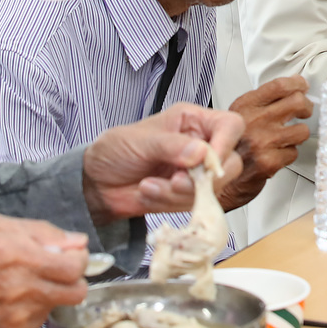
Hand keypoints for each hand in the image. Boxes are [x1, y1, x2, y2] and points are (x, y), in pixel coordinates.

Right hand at [0, 211, 87, 327]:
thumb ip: (42, 231)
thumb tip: (77, 241)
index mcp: (19, 256)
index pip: (76, 266)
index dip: (79, 258)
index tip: (70, 254)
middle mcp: (20, 289)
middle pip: (77, 292)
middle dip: (73, 278)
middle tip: (57, 270)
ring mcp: (16, 316)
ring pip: (58, 306)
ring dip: (50, 293)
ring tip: (25, 282)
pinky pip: (39, 322)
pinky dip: (33, 309)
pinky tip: (12, 298)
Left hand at [82, 103, 244, 223]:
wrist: (96, 184)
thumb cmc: (114, 151)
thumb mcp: (140, 141)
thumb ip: (170, 146)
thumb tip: (200, 152)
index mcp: (191, 121)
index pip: (230, 126)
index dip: (226, 144)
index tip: (207, 161)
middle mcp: (199, 145)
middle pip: (230, 162)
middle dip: (203, 178)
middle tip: (176, 180)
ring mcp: (195, 173)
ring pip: (213, 189)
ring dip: (179, 194)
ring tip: (150, 186)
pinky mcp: (187, 196)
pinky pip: (195, 206)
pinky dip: (170, 204)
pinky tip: (150, 194)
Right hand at [222, 77, 311, 210]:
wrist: (216, 176)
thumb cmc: (230, 147)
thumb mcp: (238, 115)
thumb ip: (262, 101)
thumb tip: (292, 86)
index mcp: (245, 106)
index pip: (279, 86)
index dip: (297, 84)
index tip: (302, 86)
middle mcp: (254, 121)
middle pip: (297, 102)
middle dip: (306, 107)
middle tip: (305, 111)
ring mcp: (262, 142)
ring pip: (302, 130)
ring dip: (299, 134)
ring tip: (289, 137)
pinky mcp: (269, 162)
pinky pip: (294, 153)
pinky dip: (288, 154)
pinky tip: (277, 154)